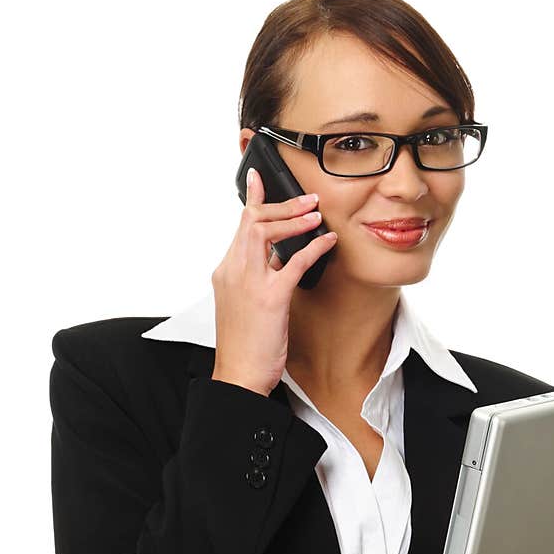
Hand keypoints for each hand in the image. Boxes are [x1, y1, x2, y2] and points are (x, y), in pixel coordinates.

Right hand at [209, 167, 337, 394]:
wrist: (238, 375)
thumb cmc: (244, 344)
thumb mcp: (245, 304)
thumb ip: (257, 278)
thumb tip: (278, 258)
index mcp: (226, 272)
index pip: (239, 226)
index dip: (253, 200)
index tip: (259, 178)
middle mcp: (233, 272)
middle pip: (252, 221)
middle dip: (281, 205)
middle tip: (308, 200)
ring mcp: (250, 284)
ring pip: (266, 232)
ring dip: (294, 220)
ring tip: (316, 215)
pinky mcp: (271, 299)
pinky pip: (295, 262)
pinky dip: (314, 247)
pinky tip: (328, 242)